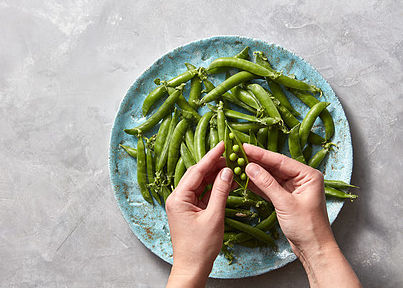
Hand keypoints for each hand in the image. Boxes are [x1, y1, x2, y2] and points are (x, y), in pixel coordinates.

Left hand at [166, 141, 232, 287]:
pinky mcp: (191, 209)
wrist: (192, 267)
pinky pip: (204, 193)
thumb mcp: (213, 217)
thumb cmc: (200, 246)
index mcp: (178, 198)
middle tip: (231, 154)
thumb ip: (220, 192)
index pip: (196, 171)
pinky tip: (227, 181)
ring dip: (216, 175)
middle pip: (197, 174)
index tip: (222, 144)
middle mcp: (178, 198)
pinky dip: (215, 187)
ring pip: (201, 183)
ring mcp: (184, 203)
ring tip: (232, 165)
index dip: (211, 157)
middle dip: (214, 164)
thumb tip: (227, 171)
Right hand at [243, 143, 331, 256]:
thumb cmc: (307, 227)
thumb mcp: (285, 203)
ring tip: (237, 165)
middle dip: (256, 161)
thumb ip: (267, 184)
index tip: (244, 147)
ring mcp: (293, 188)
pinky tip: (244, 180)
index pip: (280, 161)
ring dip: (254, 173)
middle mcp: (302, 178)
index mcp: (308, 175)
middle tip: (237, 154)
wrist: (314, 249)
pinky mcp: (286, 198)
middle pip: (274, 166)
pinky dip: (257, 184)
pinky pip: (269, 187)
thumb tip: (250, 168)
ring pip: (270, 176)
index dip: (261, 154)